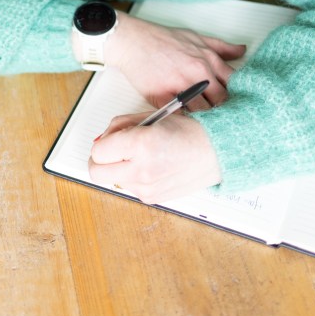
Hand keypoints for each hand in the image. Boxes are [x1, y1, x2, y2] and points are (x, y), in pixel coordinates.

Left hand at [88, 113, 220, 202]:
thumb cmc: (189, 131)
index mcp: (142, 144)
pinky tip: (150, 166)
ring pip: (112, 180)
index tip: (110, 139)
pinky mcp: (152, 198)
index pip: (98, 151)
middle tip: (112, 151)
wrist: (217, 151)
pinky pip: (129, 188)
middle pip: (97, 172)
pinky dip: (132, 178)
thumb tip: (101, 139)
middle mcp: (143, 170)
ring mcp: (147, 188)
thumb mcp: (152, 117)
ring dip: (118, 169)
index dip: (102, 143)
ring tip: (141, 156)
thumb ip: (120, 126)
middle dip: (100, 160)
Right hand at [105, 12, 245, 107]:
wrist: (132, 41)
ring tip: (204, 123)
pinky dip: (184, 120)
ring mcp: (181, 86)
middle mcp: (198, 74)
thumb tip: (242, 51)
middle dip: (221, 110)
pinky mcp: (164, 97)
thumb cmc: (161, 39)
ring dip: (204, 118)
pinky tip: (185, 121)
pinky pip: (180, 116)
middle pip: (221, 102)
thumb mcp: (196, 37)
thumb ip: (221, 47)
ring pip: (203, 112)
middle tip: (220, 117)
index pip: (232, 85)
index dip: (235, 96)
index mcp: (208, 60)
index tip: (235, 103)